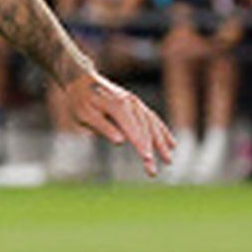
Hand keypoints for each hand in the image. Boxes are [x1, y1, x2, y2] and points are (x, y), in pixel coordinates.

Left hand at [56, 72, 175, 177]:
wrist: (81, 80)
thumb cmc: (79, 102)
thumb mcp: (85, 115)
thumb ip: (103, 127)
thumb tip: (121, 141)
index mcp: (117, 105)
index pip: (133, 129)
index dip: (141, 145)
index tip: (148, 159)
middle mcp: (130, 102)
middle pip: (145, 129)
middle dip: (152, 151)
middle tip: (153, 172)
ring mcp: (135, 102)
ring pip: (152, 125)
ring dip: (162, 143)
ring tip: (168, 160)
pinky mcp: (136, 104)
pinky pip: (153, 119)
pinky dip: (162, 131)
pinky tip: (171, 143)